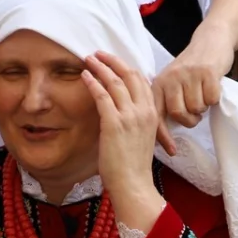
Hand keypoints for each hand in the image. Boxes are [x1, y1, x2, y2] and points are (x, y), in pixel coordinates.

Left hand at [83, 52, 159, 199]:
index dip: (126, 67)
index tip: (113, 61)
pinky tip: (85, 76)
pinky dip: (93, 83)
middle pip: (130, 75)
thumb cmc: (134, 165)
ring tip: (88, 59)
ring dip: (100, 67)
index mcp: (152, 113)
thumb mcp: (142, 136)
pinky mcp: (114, 123)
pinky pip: (102, 96)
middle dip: (113, 61)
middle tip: (99, 53)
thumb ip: (135, 120)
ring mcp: (130, 116)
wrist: (134, 184)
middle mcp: (144, 111)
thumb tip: (121, 109)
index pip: (141, 81)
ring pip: (115, 82)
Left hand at [152, 22, 233, 152]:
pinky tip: (211, 89)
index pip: (155, 114)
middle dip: (189, 119)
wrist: (210, 41)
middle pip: (178, 113)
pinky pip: (211, 99)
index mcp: (158, 83)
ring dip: (202, 109)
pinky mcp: (207, 72)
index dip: (162, 135)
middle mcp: (170, 78)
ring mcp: (189, 74)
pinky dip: (214, 100)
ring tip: (202, 97)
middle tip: (194, 113)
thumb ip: (166, 101)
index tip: (172, 152)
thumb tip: (162, 134)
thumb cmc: (190, 68)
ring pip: (196, 108)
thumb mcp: (172, 82)